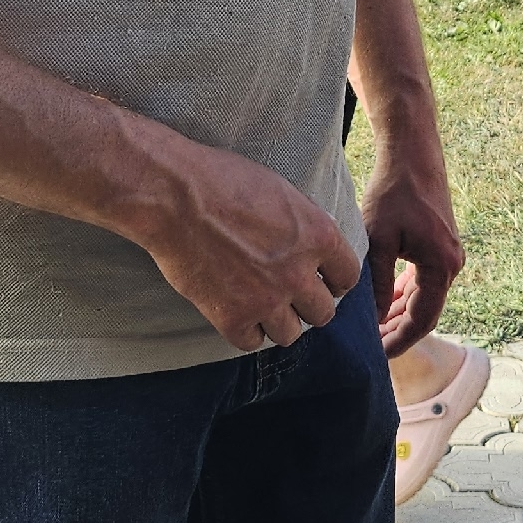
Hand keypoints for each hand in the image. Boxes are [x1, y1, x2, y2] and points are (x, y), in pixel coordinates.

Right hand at [137, 140, 362, 354]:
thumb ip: (303, 226)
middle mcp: (299, 273)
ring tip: (260, 305)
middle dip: (306, 304)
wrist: (174, 195)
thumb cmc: (222, 180)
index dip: (334, 280)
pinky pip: (251, 342)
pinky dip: (244, 330)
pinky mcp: (232, 317)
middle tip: (287, 294)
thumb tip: (311, 246)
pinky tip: (234, 311)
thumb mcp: (280, 191)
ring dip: (277, 321)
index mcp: (317, 235)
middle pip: (323, 313)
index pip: (348, 277)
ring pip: (290, 334)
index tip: (321, 280)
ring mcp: (266, 299)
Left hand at [364, 158, 462, 356]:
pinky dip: (404, 294)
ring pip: (423, 298)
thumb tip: (374, 320)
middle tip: (368, 347)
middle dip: (397, 332)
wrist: (412, 154)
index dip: (399, 341)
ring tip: (371, 330)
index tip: (376, 355)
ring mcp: (447, 255)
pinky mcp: (439, 246)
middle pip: (424, 313)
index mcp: (441, 267)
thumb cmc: (394, 192)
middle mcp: (451, 265)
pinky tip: (383, 303)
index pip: (422, 320)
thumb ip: (378, 283)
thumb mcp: (378, 240)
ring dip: (399, 314)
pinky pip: (423, 281)